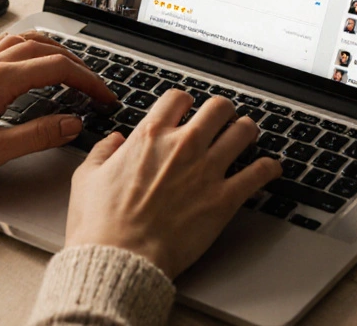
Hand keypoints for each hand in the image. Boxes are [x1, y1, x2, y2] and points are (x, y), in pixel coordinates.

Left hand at [0, 32, 115, 184]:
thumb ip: (36, 135)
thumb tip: (72, 123)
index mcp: (0, 80)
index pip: (59, 68)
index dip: (90, 81)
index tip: (106, 99)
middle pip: (47, 49)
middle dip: (79, 65)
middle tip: (96, 87)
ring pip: (26, 41)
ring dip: (55, 50)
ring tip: (73, 68)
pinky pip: (4, 45)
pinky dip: (28, 46)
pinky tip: (28, 58)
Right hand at [65, 90, 282, 278]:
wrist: (121, 258)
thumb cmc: (101, 224)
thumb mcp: (86, 178)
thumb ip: (102, 152)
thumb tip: (113, 141)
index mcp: (150, 137)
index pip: (178, 98)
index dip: (184, 103)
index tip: (186, 111)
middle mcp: (183, 146)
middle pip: (218, 107)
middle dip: (222, 111)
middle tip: (222, 120)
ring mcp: (207, 170)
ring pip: (243, 131)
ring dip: (246, 131)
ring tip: (246, 137)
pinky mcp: (224, 199)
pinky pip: (259, 173)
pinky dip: (268, 168)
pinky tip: (269, 169)